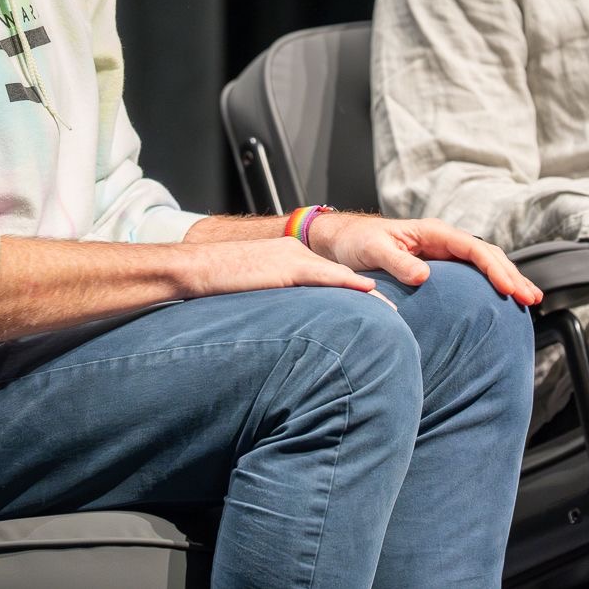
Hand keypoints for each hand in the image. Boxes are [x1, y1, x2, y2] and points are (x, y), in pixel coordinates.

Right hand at [180, 236, 388, 301]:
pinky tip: (367, 294)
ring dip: (365, 295)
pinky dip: (349, 285)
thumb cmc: (216, 285)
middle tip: (393, 315)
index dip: (353, 293)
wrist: (194, 268)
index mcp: (287, 258)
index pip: (328, 277)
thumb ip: (274, 304)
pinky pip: (325, 277)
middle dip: (367, 295)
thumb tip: (288, 334)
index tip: (374, 309)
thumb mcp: (252, 293)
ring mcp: (292, 258)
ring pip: (339, 277)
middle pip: (340, 276)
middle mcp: (295, 253)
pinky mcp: (286, 268)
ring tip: (391, 314)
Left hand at [308, 213, 543, 307]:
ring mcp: (443, 254)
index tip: (508, 288)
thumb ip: (398, 261)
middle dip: (511, 275)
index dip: (494, 267)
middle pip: (487, 255)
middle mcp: (442, 241)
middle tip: (531, 298)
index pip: (473, 248)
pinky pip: (471, 275)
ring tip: (528, 300)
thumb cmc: (357, 243)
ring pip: (483, 264)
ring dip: (506, 279)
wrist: (343, 242)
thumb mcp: (374, 250)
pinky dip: (490, 284)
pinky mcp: (438, 267)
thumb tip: (424, 276)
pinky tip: (501, 300)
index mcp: (433, 232)